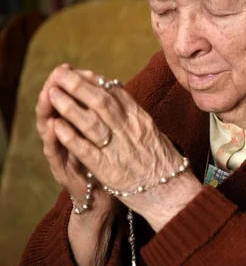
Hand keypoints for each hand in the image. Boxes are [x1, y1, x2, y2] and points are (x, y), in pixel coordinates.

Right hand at [36, 65, 116, 221]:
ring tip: (49, 94)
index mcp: (77, 127)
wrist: (105, 197)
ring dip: (49, 110)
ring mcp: (61, 154)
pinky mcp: (62, 171)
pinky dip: (54, 140)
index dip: (67, 83)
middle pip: (54, 109)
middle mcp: (65, 138)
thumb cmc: (108, 162)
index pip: (68, 100)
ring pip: (49, 128)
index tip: (68, 67)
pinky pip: (56, 153)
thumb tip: (111, 87)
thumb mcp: (108, 136)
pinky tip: (53, 126)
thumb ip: (105, 115)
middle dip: (55, 90)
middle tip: (56, 75)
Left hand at [46, 66, 201, 230]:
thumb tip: (117, 97)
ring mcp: (119, 149)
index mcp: (140, 119)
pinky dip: (70, 137)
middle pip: (101, 101)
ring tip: (52, 94)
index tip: (78, 73)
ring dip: (69, 106)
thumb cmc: (163, 162)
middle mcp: (130, 130)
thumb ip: (133, 116)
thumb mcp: (152, 131)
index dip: (94, 81)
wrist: (173, 192)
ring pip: (91, 122)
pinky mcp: (109, 170)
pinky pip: (86, 150)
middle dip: (78, 86)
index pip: (115, 93)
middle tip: (60, 75)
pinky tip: (56, 126)